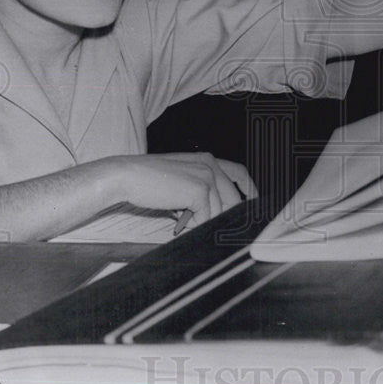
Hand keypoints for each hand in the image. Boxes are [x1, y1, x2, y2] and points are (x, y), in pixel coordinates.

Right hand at [109, 152, 257, 226]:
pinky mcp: (200, 190)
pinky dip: (190, 223)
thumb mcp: (181, 180)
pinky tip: (174, 213)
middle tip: (203, 223)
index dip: (249, 188)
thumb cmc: (148, 181)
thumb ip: (201, 190)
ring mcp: (207, 177)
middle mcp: (210, 165)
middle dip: (222, 216)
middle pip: (232, 200)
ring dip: (198, 220)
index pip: (238, 173)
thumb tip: (216, 212)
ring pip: (217, 213)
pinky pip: (204, 219)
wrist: (128, 176)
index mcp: (206, 159)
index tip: (254, 201)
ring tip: (175, 209)